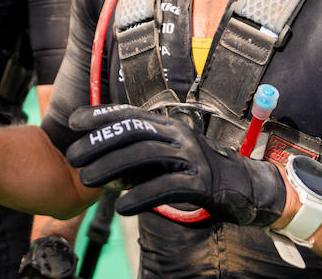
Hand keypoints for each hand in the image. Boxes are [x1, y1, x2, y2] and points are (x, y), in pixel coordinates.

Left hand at [65, 104, 284, 225]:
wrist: (248, 187)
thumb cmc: (199, 172)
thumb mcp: (170, 156)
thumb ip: (142, 155)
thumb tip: (104, 160)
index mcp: (169, 125)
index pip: (130, 114)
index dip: (100, 116)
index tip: (73, 122)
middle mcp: (179, 135)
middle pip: (132, 132)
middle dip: (98, 143)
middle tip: (72, 157)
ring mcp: (191, 157)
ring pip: (144, 156)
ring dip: (111, 168)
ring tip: (87, 180)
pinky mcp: (201, 183)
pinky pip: (165, 187)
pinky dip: (140, 196)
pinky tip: (121, 207)